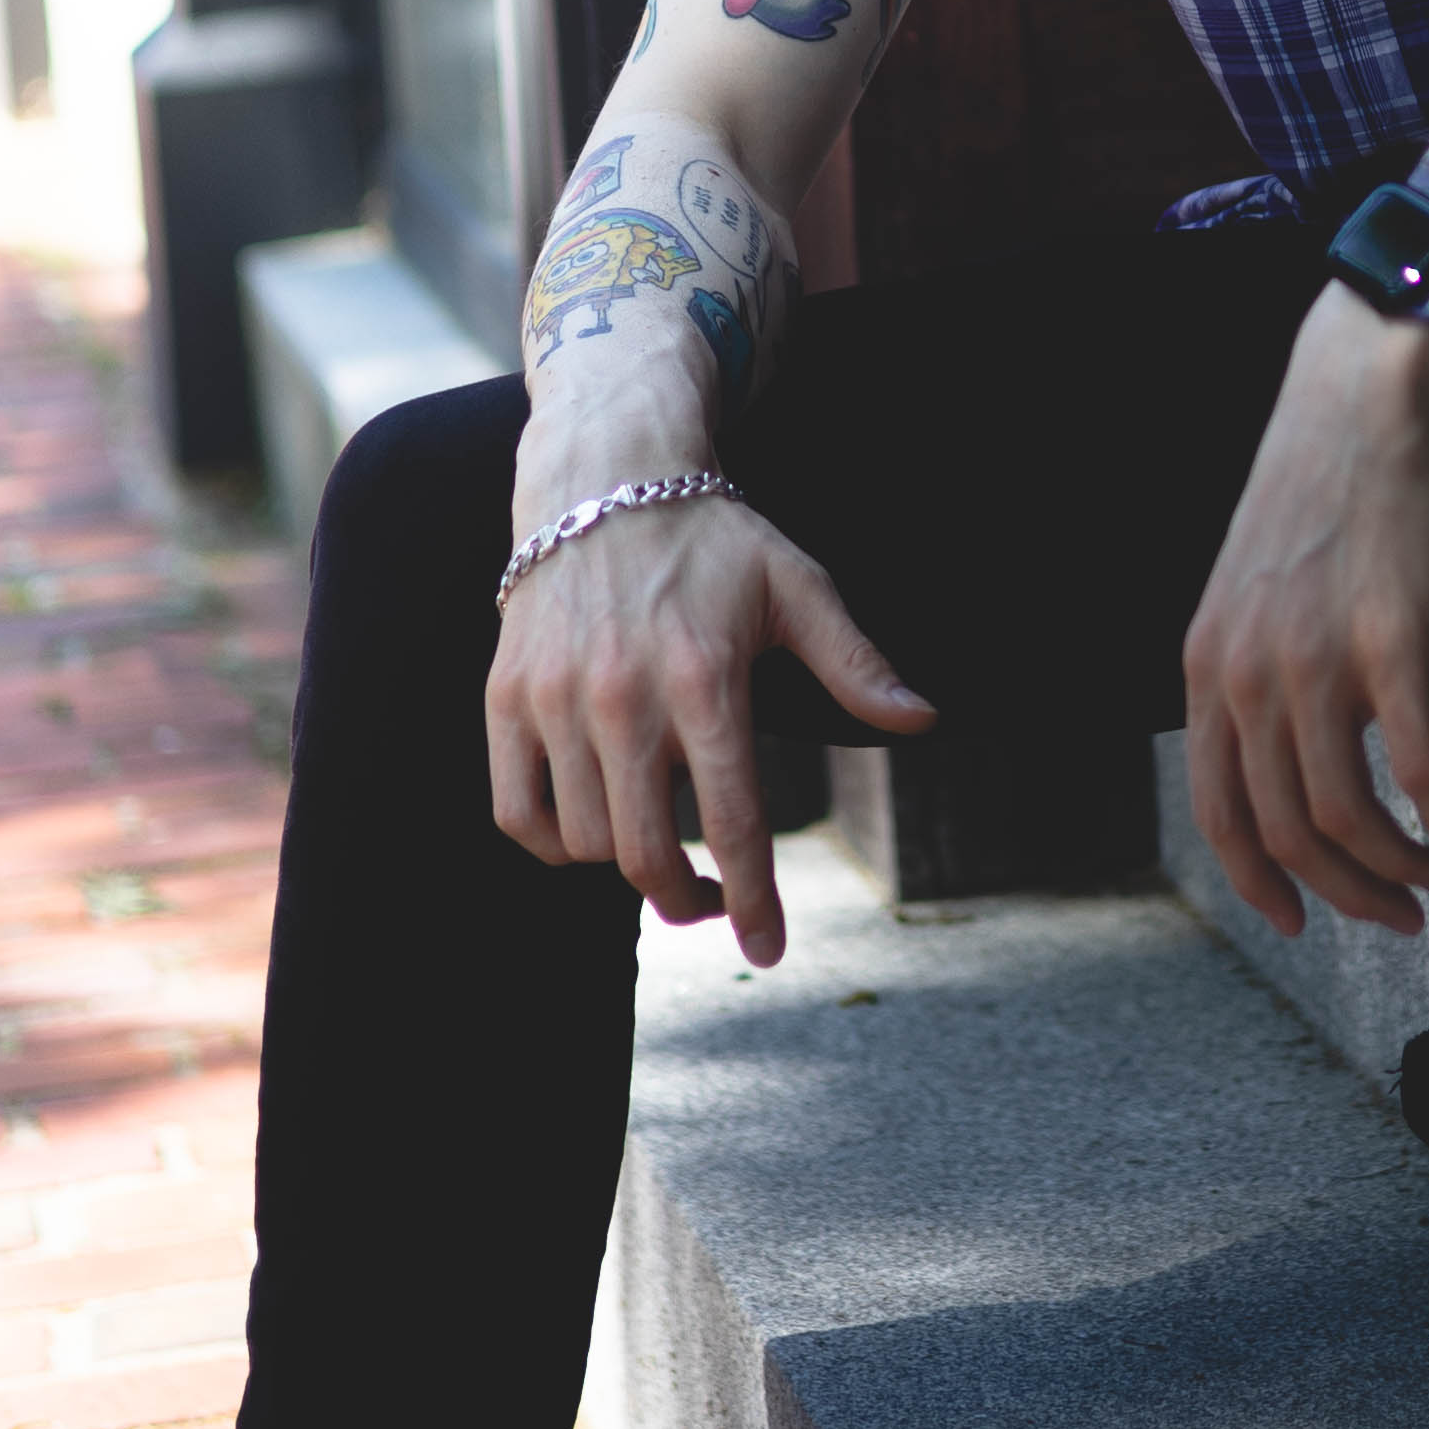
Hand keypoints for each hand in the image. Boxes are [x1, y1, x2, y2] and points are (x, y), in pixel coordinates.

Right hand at [487, 487, 928, 967]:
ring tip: (657, 848)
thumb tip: (922, 719)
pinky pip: (516, 812)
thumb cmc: (711, 539)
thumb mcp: (796, 586)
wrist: (600, 477)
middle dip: (686, 901)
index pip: (734, 820)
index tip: (767, 950)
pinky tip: (590, 833)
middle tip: (708, 901)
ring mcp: (555, 699)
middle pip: (645, 853)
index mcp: (705, 678)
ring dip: (625, 867)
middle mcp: (622, 696)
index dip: (754, 900)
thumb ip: (855, 663)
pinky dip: (553, 845)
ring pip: (584, 842)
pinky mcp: (506, 698)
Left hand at [1181, 289, 1428, 942]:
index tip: (1304, 918)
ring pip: (1347, 818)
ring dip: (1401, 870)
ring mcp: (1315, 659)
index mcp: (1206, 665)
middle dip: (1347, 895)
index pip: (1218, 813)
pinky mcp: (1391, 641)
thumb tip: (1286, 756)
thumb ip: (1253, 671)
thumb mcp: (1249, 588)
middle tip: (1399, 914)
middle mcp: (1247, 672)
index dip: (1262, 883)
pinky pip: (1417, 770)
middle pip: (1286, 833)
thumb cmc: (1324, 489)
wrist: (1367, 396)